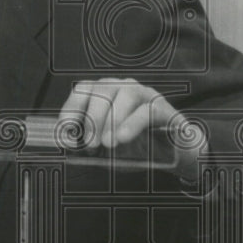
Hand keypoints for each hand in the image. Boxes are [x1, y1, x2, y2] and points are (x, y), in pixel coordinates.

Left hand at [59, 78, 205, 180]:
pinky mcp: (165, 108)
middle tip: (91, 144)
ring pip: (125, 94)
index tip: (67, 130)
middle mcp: (124, 88)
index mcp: (107, 94)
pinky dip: (131, 123)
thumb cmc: (138, 148)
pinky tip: (122, 138)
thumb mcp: (108, 148)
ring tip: (107, 144)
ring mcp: (146, 95)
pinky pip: (147, 109)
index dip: (72, 107)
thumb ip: (89, 144)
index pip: (84, 89)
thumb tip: (68, 147)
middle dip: (92, 118)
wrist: (175, 155)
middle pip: (102, 90)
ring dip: (112, 119)